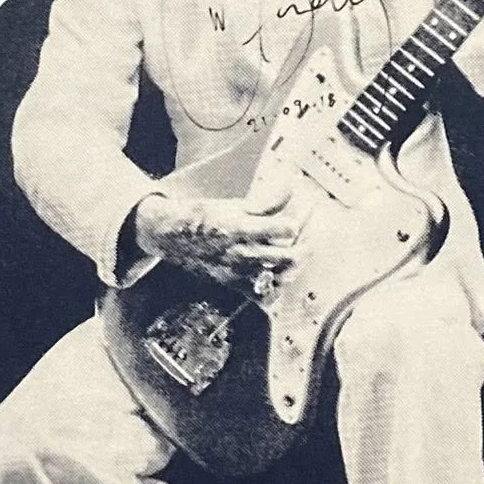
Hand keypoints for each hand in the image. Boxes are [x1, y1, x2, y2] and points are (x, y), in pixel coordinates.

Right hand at [135, 188, 296, 289]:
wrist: (172, 237)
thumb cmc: (201, 217)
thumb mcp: (233, 204)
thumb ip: (266, 201)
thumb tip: (290, 188)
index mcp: (240, 229)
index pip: (285, 229)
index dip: (302, 217)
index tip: (309, 208)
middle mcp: (241, 254)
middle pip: (289, 256)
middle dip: (307, 242)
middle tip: (311, 232)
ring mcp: (239, 273)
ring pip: (281, 278)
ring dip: (296, 265)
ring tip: (300, 251)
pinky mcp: (235, 285)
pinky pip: (264, 296)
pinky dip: (278, 287)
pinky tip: (283, 274)